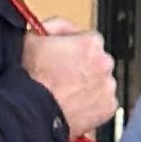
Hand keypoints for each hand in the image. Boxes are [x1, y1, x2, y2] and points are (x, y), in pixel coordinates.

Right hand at [22, 18, 119, 133]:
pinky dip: (91, 104)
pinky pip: (101, 103)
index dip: (72, 46)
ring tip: (66, 93)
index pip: (86, 38)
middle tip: (62, 75)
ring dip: (87, 85)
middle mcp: (105, 63)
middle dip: (82, 66)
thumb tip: (56, 30)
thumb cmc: (32, 77)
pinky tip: (74, 105)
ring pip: (99, 82)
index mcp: (91, 42)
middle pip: (96, 61)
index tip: (63, 55)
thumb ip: (50, 28)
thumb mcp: (32, 38)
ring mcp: (108, 87)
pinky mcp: (108, 108)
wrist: (33, 112)